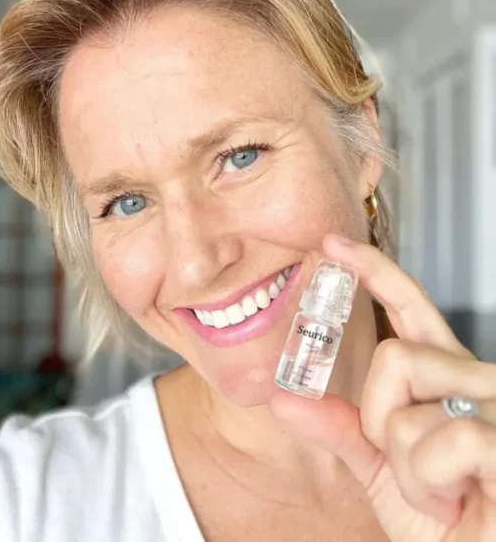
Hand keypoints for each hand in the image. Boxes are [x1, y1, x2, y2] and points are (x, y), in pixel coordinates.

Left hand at [270, 235, 495, 541]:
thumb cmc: (444, 520)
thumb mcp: (381, 469)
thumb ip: (339, 428)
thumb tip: (283, 398)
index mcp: (443, 375)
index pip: (408, 306)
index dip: (374, 270)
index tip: (333, 244)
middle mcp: (474, 377)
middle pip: (394, 358)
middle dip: (383, 424)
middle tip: (413, 466)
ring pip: (410, 405)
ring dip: (408, 466)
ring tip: (441, 490)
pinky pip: (445, 439)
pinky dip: (432, 483)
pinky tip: (461, 500)